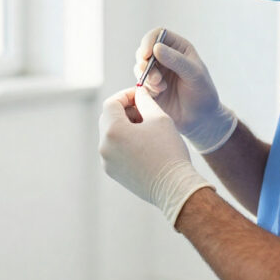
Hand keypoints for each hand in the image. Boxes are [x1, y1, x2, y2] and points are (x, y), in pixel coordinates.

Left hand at [98, 86, 213, 227]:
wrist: (174, 187)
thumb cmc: (169, 151)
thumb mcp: (159, 118)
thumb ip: (145, 101)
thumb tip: (139, 92)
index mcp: (113, 131)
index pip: (111, 103)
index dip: (126, 95)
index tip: (141, 95)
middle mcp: (104, 146)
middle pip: (108, 118)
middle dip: (125, 110)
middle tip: (145, 110)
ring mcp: (107, 162)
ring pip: (111, 134)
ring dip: (125, 126)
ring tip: (147, 127)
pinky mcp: (113, 172)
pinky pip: (114, 149)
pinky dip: (125, 141)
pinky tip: (144, 144)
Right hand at [134, 28, 236, 152]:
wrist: (201, 119)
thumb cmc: (203, 93)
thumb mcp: (194, 75)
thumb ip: (176, 60)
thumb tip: (156, 48)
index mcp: (178, 48)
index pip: (158, 35)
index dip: (148, 41)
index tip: (146, 54)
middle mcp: (165, 58)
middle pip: (144, 50)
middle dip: (144, 61)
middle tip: (153, 76)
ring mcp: (156, 73)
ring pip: (139, 66)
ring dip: (145, 76)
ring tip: (160, 86)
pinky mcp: (150, 89)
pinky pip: (139, 83)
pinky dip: (145, 88)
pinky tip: (158, 94)